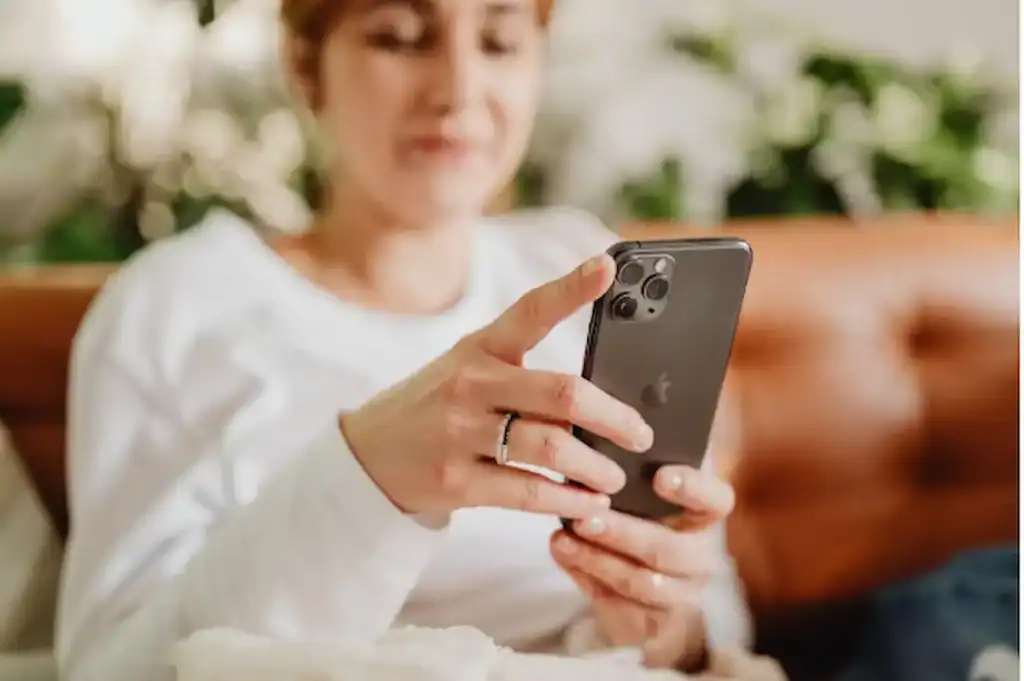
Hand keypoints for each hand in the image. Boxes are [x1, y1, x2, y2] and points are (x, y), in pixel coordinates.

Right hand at [340, 253, 653, 517]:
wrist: (368, 453)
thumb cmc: (437, 404)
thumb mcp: (469, 368)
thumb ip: (523, 370)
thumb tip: (600, 394)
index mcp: (479, 348)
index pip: (530, 310)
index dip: (571, 288)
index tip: (608, 266)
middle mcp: (471, 384)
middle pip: (561, 393)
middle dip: (614, 417)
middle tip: (641, 434)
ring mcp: (461, 433)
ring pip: (551, 449)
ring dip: (596, 467)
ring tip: (615, 476)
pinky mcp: (457, 481)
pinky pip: (528, 493)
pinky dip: (569, 500)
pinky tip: (589, 504)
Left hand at [550, 464, 735, 669]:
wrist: (642, 587)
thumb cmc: (638, 519)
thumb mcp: (640, 495)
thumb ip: (628, 475)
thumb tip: (591, 444)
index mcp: (704, 516)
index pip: (717, 499)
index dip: (693, 488)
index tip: (660, 477)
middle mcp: (701, 555)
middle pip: (670, 549)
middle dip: (624, 533)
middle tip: (586, 518)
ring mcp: (682, 593)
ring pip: (643, 582)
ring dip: (598, 560)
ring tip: (563, 539)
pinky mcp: (654, 622)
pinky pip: (622, 606)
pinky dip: (587, 578)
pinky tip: (563, 556)